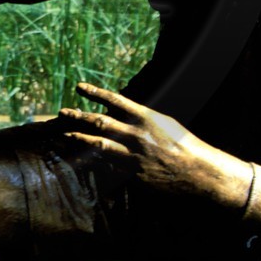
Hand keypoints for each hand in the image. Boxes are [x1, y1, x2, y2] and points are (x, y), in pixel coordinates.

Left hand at [59, 83, 253, 208]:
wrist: (198, 171)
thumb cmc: (182, 144)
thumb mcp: (162, 123)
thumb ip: (139, 118)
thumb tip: (118, 111)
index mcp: (145, 117)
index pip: (115, 100)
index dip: (95, 92)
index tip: (79, 86)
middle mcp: (136, 134)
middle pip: (100, 122)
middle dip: (78, 116)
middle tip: (62, 111)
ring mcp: (132, 155)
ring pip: (99, 145)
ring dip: (78, 139)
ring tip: (63, 135)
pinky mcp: (132, 174)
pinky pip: (109, 167)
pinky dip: (94, 164)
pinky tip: (79, 163)